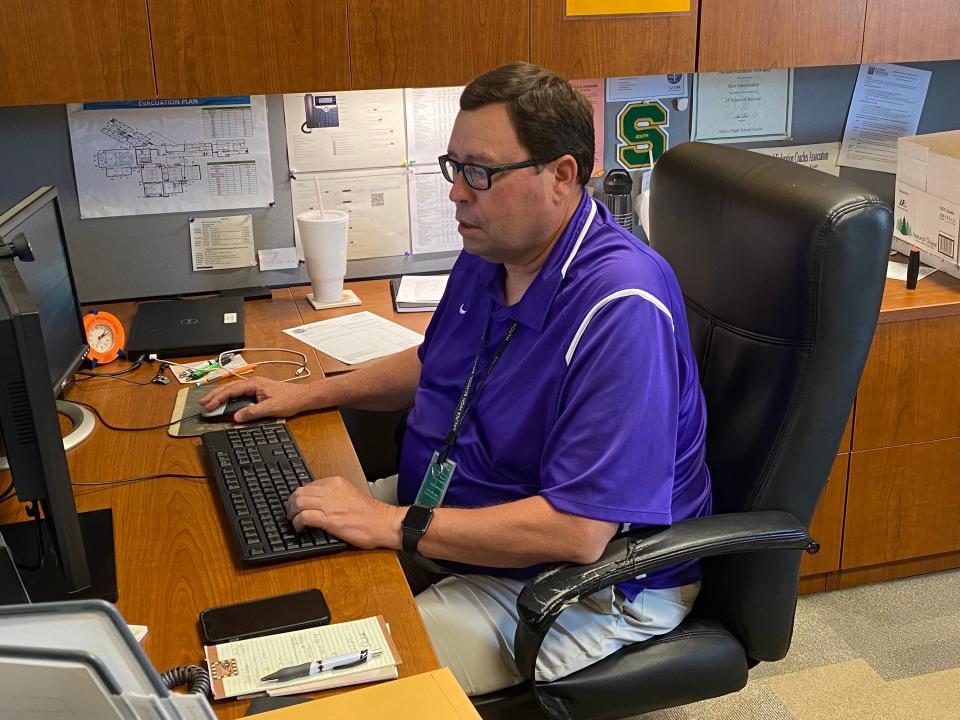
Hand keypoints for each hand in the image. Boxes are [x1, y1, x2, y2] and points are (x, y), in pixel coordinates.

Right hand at [198, 376, 311, 422]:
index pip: (231, 390)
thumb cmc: (290, 399)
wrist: (302, 397)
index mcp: (254, 384)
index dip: (218, 398)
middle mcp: (253, 383)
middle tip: (202, 404)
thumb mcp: (270, 408)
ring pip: (233, 390)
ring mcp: (255, 387)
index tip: (208, 406)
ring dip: (221, 396)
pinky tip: (225, 402)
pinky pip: (239, 394)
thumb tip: (236, 417)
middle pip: (229, 388)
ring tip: (209, 403)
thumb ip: (252, 412)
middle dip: (214, 395)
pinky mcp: (257, 392)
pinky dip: (229, 398)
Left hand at [285, 476, 402, 549]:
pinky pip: (304, 517)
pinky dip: (297, 523)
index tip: (298, 504)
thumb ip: (335, 495)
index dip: (300, 496)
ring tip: (293, 520)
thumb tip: (320, 503)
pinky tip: (300, 528)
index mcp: (336, 482)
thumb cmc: (371, 514)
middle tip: (290, 513)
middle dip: (291, 504)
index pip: (309, 485)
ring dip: (292, 513)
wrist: (383, 523)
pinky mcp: (329, 519)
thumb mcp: (350, 494)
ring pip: (299, 502)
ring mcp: (329, 504)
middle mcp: (331, 490)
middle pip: (300, 492)